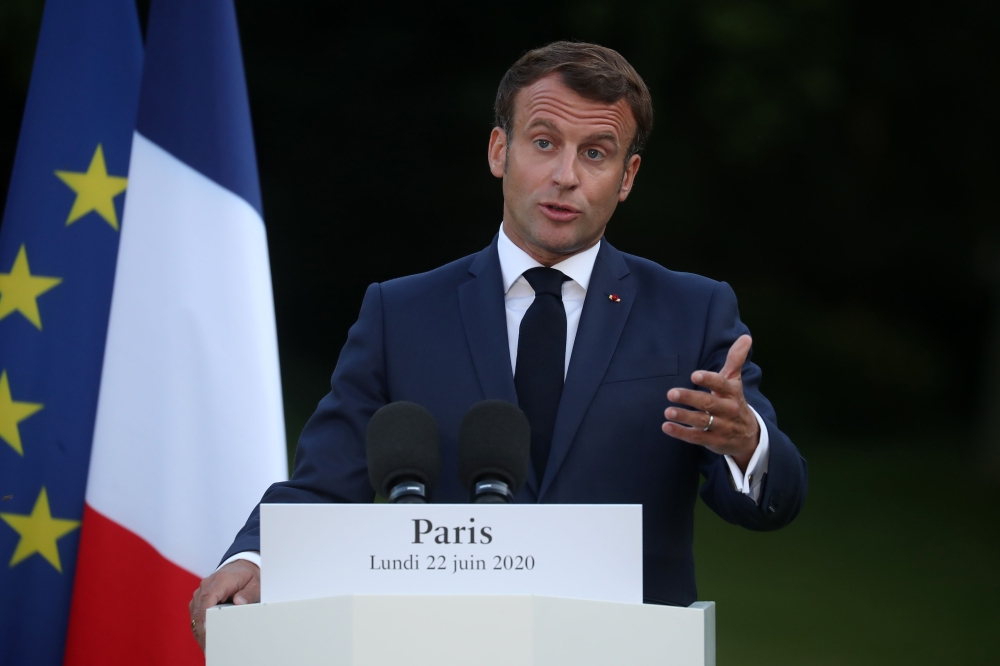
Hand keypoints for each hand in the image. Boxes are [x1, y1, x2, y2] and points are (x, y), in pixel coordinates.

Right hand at [188, 559, 259, 650]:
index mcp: (220, 580)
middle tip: (209, 646)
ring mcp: (200, 593)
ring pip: (196, 614)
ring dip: (200, 630)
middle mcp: (206, 585)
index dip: (205, 615)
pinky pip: (196, 615)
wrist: (241, 567)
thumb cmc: (248, 576)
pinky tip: (206, 639)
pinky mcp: (199, 600)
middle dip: (203, 629)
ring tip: (208, 647)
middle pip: (199, 610)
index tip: (206, 630)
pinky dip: (200, 627)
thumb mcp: (255, 583)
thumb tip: (239, 602)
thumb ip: (248, 593)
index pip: (208, 598)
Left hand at [661, 334, 759, 470]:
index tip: (694, 374)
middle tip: (671, 393)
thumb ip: (735, 359)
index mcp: (732, 393)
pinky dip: (681, 433)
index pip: (721, 384)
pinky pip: (696, 437)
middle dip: (690, 398)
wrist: (748, 435)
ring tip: (668, 411)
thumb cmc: (734, 401)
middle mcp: (727, 409)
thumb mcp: (735, 381)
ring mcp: (721, 427)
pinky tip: (666, 427)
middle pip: (708, 403)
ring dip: (684, 416)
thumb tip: (745, 337)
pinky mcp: (713, 441)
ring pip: (702, 421)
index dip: (709, 379)